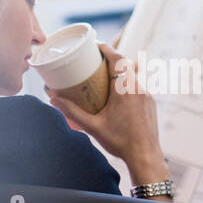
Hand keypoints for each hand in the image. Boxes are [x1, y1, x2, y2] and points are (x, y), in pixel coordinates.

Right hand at [45, 41, 163, 169]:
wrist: (145, 157)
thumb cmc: (121, 142)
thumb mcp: (93, 126)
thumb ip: (72, 111)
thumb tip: (53, 98)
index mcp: (126, 89)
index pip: (117, 58)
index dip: (106, 48)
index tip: (95, 45)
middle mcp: (139, 87)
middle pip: (126, 63)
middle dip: (111, 58)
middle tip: (95, 60)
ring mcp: (147, 95)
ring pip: (133, 74)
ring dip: (120, 71)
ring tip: (104, 75)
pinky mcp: (150, 102)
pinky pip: (138, 85)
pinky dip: (127, 83)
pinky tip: (117, 93)